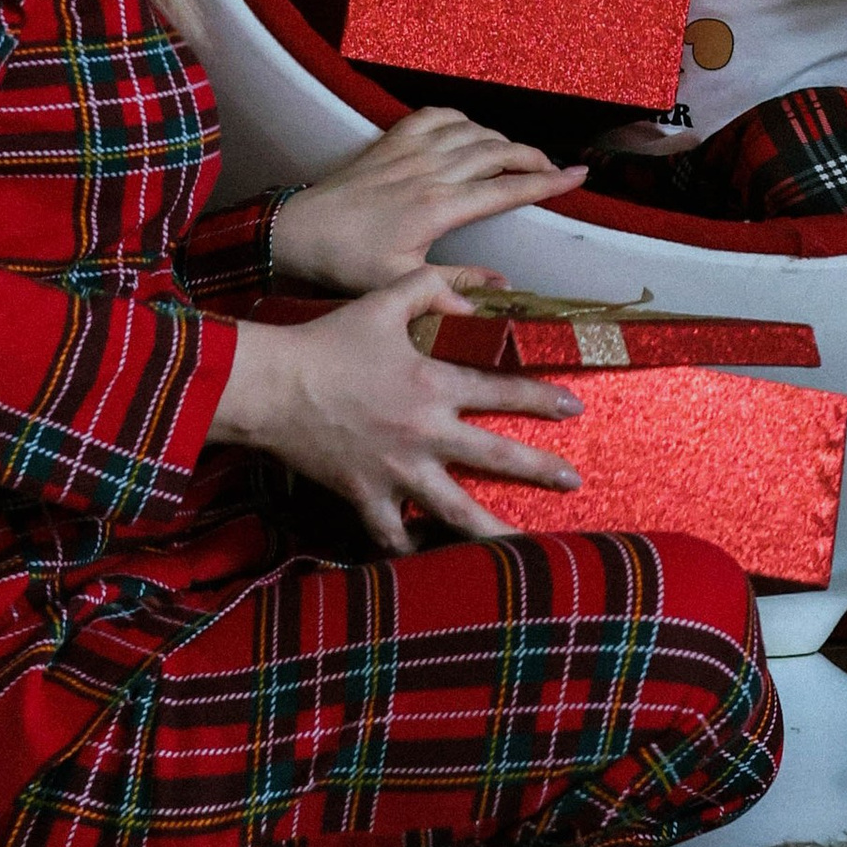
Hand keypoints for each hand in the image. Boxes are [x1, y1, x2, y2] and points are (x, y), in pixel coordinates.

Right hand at [210, 269, 580, 552]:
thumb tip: (476, 294)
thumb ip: (434, 287)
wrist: (273, 386)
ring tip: (523, 549)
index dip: (542, 400)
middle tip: (572, 482)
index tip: (573, 409)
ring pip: (455, 512)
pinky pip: (394, 535)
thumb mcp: (383, 300)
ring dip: (493, 532)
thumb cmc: (328, 340)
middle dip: (540, 470)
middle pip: (495, 457)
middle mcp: (424, 433)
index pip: (502, 392)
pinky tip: (430, 558)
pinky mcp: (365, 496)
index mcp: (433, 384)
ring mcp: (396, 471)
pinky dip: (411, 549)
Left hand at [271, 105, 584, 294]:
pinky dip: (462, 119)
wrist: (297, 231)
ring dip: (502, 139)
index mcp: (439, 207)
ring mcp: (411, 151)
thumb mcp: (401, 281)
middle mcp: (431, 171)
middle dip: (534, 157)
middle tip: (556, 169)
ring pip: (473, 132)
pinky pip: (437, 116)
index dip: (548, 182)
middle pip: (499, 152)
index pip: (508, 189)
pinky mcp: (391, 141)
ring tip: (519, 155)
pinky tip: (469, 130)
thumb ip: (453, 284)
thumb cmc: (346, 262)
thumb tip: (501, 290)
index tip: (578, 177)